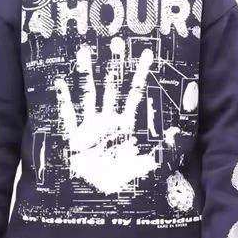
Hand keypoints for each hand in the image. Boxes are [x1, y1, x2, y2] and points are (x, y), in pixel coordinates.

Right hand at [54, 40, 162, 193]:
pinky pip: (68, 117)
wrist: (105, 195)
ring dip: (87, 74)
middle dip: (114, 65)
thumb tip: (177, 131)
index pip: (135, 94)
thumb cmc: (127, 180)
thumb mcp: (151, 164)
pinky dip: (64, 102)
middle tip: (116, 42)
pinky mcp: (76, 138)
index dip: (141, 74)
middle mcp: (108, 120)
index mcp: (126, 124)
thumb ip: (165, 149)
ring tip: (85, 51)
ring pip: (89, 95)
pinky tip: (60, 83)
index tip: (147, 54)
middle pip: (112, 87)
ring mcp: (91, 127)